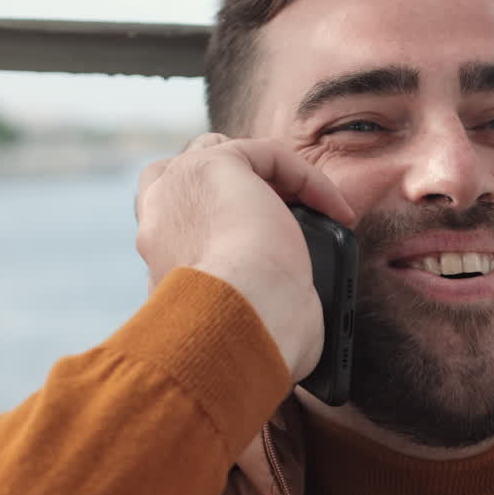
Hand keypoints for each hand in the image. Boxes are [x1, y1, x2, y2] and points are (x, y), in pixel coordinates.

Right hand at [135, 134, 354, 380]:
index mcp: (157, 259)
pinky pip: (268, 154)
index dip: (221, 220)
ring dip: (271, 175)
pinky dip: (306, 177)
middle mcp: (158, 217)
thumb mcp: (235, 320)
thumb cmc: (245, 341)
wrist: (236, 326)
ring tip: (314, 205)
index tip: (264, 242)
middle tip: (283, 209)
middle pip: (190, 173)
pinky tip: (336, 209)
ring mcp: (181, 186)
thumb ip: (245, 301)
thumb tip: (297, 321)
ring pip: (226, 153)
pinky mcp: (217, 166)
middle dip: (233, 182)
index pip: (178, 220)